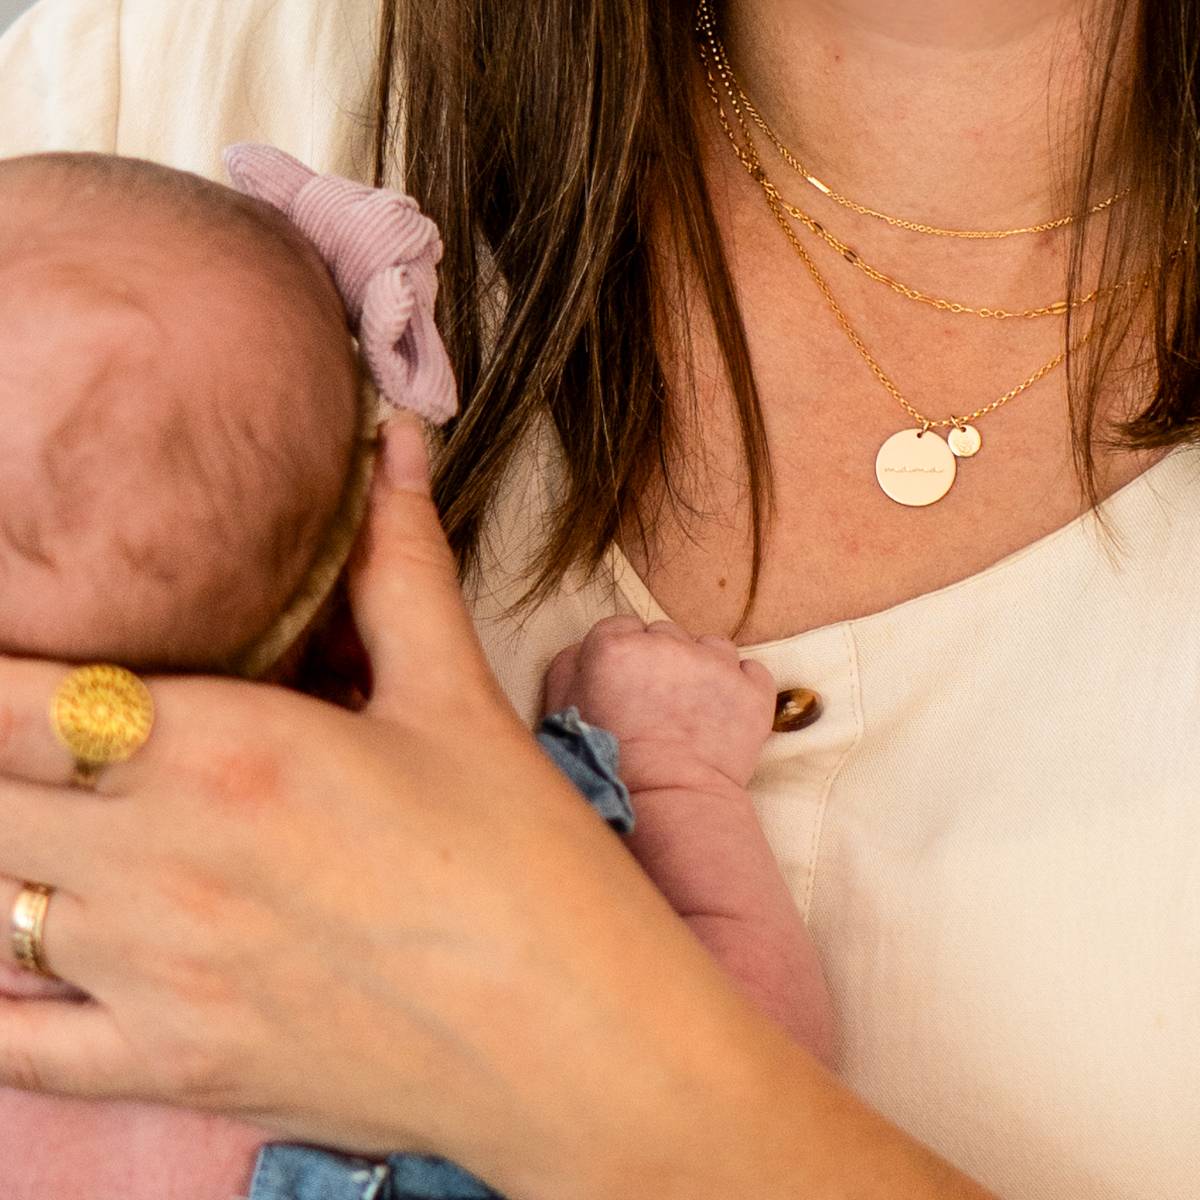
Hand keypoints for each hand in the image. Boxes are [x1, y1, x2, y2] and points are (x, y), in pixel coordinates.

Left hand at [0, 415, 994, 1199]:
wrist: (582, 1041)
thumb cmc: (530, 866)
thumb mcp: (459, 701)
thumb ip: (397, 568)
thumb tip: (395, 448)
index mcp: (226, 751)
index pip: (12, 695)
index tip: (12, 661)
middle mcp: (160, 864)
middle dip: (5, 761)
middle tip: (51, 746)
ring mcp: (153, 980)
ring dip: (12, 863)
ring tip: (63, 833)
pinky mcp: (173, 1070)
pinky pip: (13, 1047)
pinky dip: (4, 1000)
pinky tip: (45, 955)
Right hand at [543, 617, 776, 794]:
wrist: (667, 804)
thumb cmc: (607, 768)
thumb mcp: (562, 713)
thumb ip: (568, 667)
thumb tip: (586, 649)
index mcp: (614, 646)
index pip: (620, 627)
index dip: (622, 657)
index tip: (624, 686)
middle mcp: (666, 643)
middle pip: (665, 634)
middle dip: (661, 662)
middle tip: (656, 705)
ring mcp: (715, 664)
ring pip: (710, 646)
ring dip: (702, 669)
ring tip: (693, 711)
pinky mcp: (752, 690)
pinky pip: (751, 671)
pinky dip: (740, 687)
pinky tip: (724, 713)